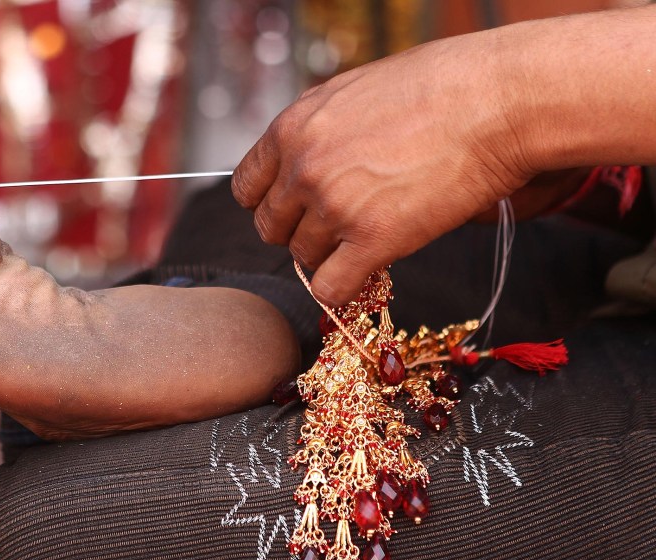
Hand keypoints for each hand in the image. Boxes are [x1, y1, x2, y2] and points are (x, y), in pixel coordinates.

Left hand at [232, 31, 533, 306]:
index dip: (270, 201)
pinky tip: (365, 272)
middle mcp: (304, 169)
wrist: (496, 101)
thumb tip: (300, 160)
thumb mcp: (352, 93)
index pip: (247, 187)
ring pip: (303, 258)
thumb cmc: (437, 86)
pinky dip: (343, 289)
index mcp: (292, 128)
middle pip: (271, 227)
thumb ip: (316, 131)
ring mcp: (335, 206)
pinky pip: (332, 288)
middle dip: (298, 230)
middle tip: (334, 225)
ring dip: (329, 255)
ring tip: (365, 236)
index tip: (293, 207)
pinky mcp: (373, 240)